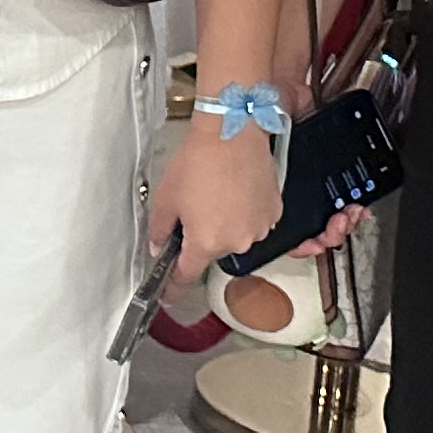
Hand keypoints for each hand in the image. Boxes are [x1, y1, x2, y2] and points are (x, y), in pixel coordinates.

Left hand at [148, 119, 284, 283]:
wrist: (232, 134)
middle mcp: (236, 243)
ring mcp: (258, 229)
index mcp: (205, 243)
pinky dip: (244, 211)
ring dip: (225, 223)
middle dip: (202, 234)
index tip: (169, 298)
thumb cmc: (198, 162)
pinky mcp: (273, 213)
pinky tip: (236, 189)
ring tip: (217, 191)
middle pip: (212, 251)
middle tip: (196, 204)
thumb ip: (159, 230)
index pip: (187, 276)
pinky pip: (253, 221)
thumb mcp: (166, 198)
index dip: (175, 288)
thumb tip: (158, 247)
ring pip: (235, 236)